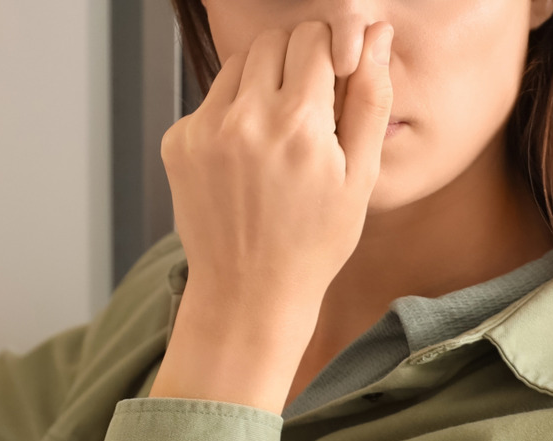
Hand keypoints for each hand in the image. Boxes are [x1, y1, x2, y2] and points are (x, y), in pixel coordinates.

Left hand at [152, 21, 393, 412]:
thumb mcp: (360, 175)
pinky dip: (228, 114)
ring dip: (259, 83)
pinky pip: (209, 101)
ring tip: (276, 134)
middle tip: (307, 107)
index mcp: (299, 124)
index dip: (330, 53)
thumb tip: (375, 34)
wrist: (247, 293)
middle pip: (272, 42)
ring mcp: (203, 131)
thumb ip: (370, 97)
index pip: (314, 37)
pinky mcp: (177, 143)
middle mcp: (244, 120)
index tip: (334, 79)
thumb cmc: (313, 241)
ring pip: (236, 65)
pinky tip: (243, 159)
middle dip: (294, 60)